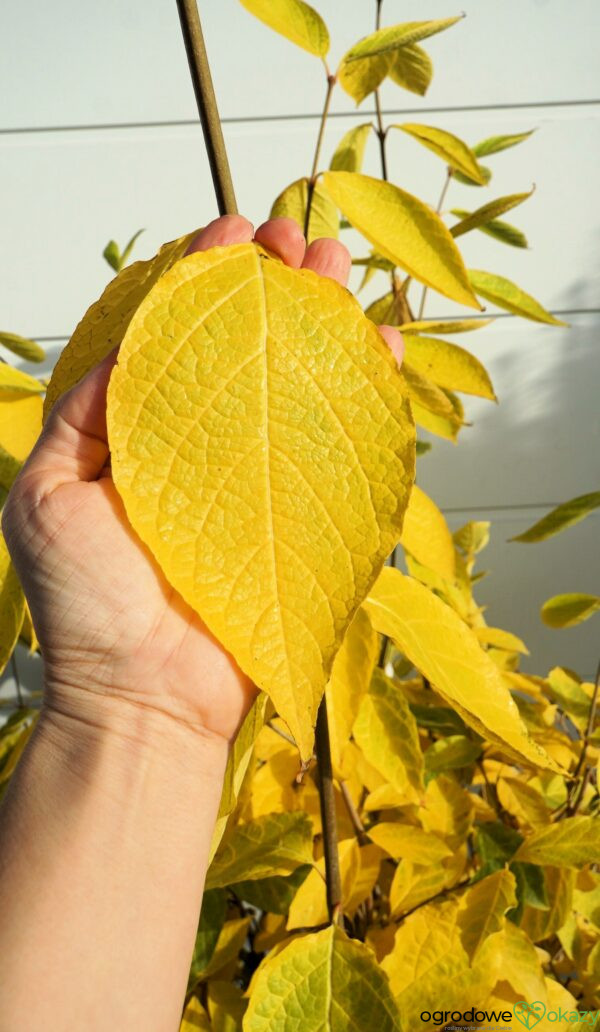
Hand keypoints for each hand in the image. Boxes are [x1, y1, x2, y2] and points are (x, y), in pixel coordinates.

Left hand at [3, 216, 402, 744]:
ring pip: (302, 380)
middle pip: (249, 345)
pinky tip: (382, 346)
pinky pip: (345, 442)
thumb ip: (81, 414)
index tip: (229, 231)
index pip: (179, 335)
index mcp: (143, 431)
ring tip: (338, 266)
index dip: (203, 277)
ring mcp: (262, 475)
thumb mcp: (49, 494)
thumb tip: (124, 344)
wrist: (143, 695)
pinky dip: (370, 391)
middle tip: (296, 238)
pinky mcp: (307, 513)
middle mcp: (207, 443)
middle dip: (274, 283)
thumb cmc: (87, 605)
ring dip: (326, 317)